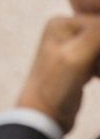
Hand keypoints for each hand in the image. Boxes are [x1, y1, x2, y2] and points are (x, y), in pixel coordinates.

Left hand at [16, 15, 99, 132]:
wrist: (44, 115)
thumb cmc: (56, 85)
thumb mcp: (77, 56)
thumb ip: (98, 34)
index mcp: (62, 23)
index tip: (95, 65)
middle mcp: (66, 30)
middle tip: (94, 72)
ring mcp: (73, 46)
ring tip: (96, 75)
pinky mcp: (80, 62)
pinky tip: (96, 78)